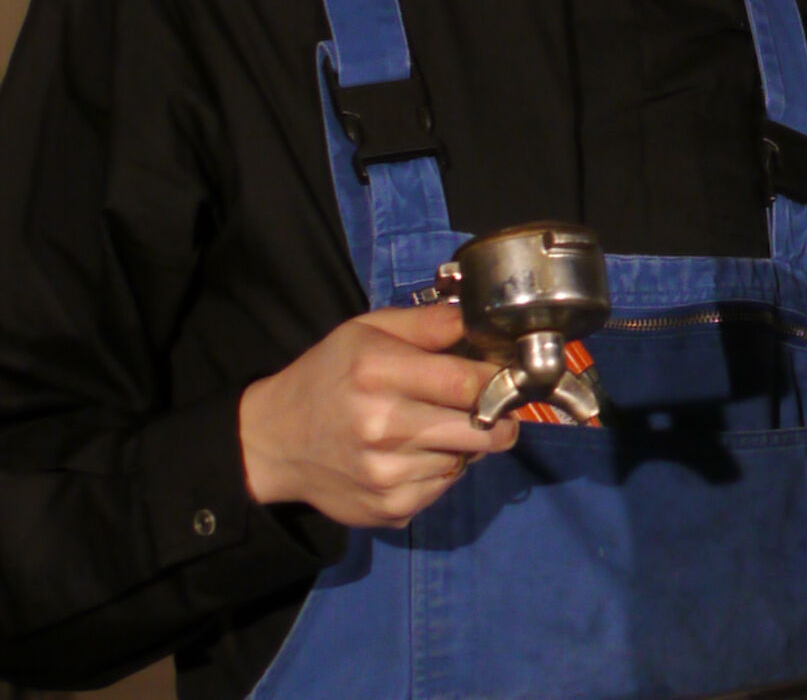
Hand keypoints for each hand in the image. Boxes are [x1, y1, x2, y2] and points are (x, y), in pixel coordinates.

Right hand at [239, 303, 517, 527]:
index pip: (469, 382)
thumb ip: (428, 323)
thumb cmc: (327, 376)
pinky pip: (445, 486)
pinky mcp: (390, 508)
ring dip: (465, 445)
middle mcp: (383, 426)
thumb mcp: (366, 331)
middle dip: (499, 417)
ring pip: (467, 459)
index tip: (513, 378)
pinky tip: (414, 455)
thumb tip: (481, 319)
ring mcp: (387, 473)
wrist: (272, 442)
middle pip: (483, 428)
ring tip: (436, 428)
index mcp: (378, 374)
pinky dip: (442, 470)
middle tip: (490, 407)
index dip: (503, 380)